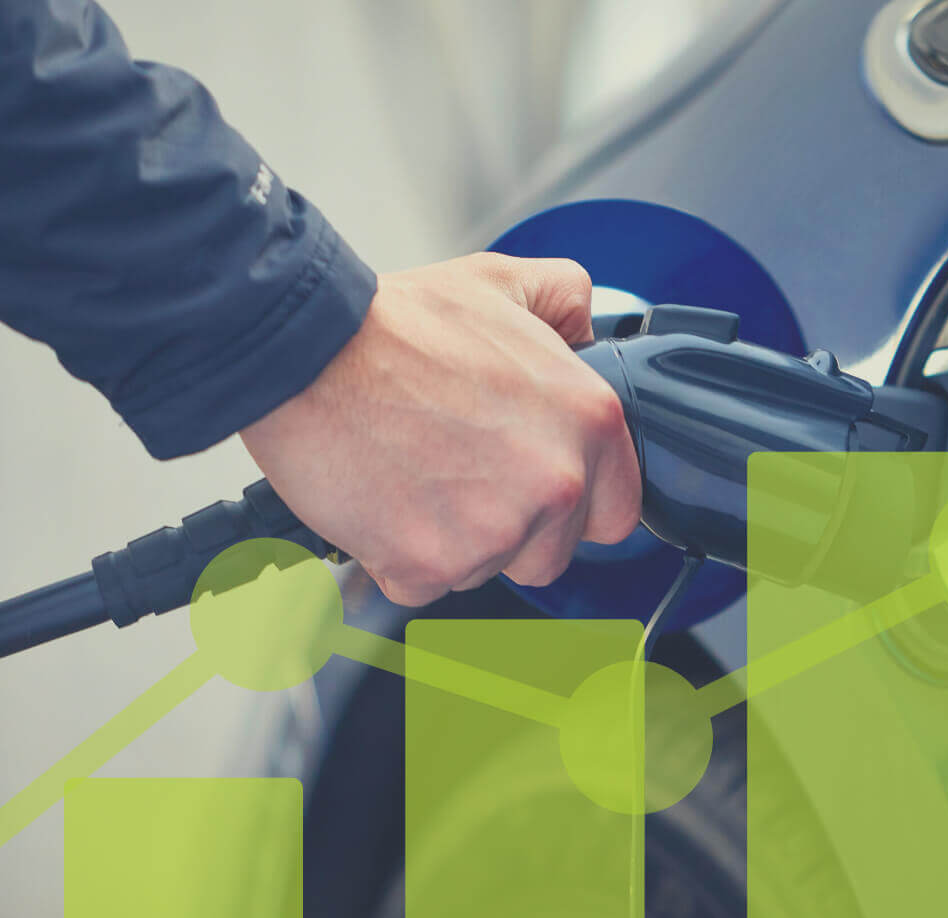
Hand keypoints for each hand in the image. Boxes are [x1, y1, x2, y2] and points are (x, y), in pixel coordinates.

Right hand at [240, 252, 641, 604]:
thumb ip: (569, 303)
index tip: (540, 485)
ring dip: (459, 539)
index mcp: (591, 421)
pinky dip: (404, 554)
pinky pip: (429, 583)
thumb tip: (589, 328)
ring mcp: (494, 532)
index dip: (579, 501)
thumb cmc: (399, 323)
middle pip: (555, 552)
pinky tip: (386, 497)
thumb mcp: (507, 282)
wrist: (306, 353)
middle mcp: (555, 483)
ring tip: (419, 472)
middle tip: (464, 472)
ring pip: (491, 569)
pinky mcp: (430, 566)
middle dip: (517, 526)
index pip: (618, 509)